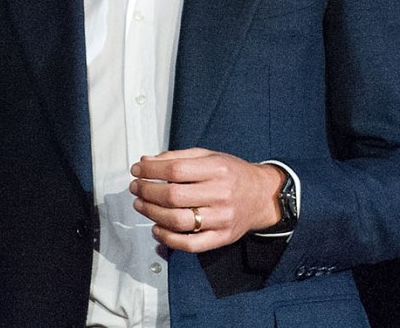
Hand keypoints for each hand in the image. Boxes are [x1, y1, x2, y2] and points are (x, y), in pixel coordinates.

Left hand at [130, 148, 284, 252]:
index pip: (175, 170)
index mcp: (217, 170)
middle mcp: (221, 194)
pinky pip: (190, 244)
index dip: (151, 171)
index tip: (137, 170)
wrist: (262, 196)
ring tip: (141, 205)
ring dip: (152, 213)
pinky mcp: (221, 237)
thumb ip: (178, 157)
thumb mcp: (210, 156)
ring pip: (178, 221)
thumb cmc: (233, 174)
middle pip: (173, 196)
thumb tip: (147, 162)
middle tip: (136, 188)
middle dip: (147, 192)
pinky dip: (168, 239)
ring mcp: (222, 218)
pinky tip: (157, 229)